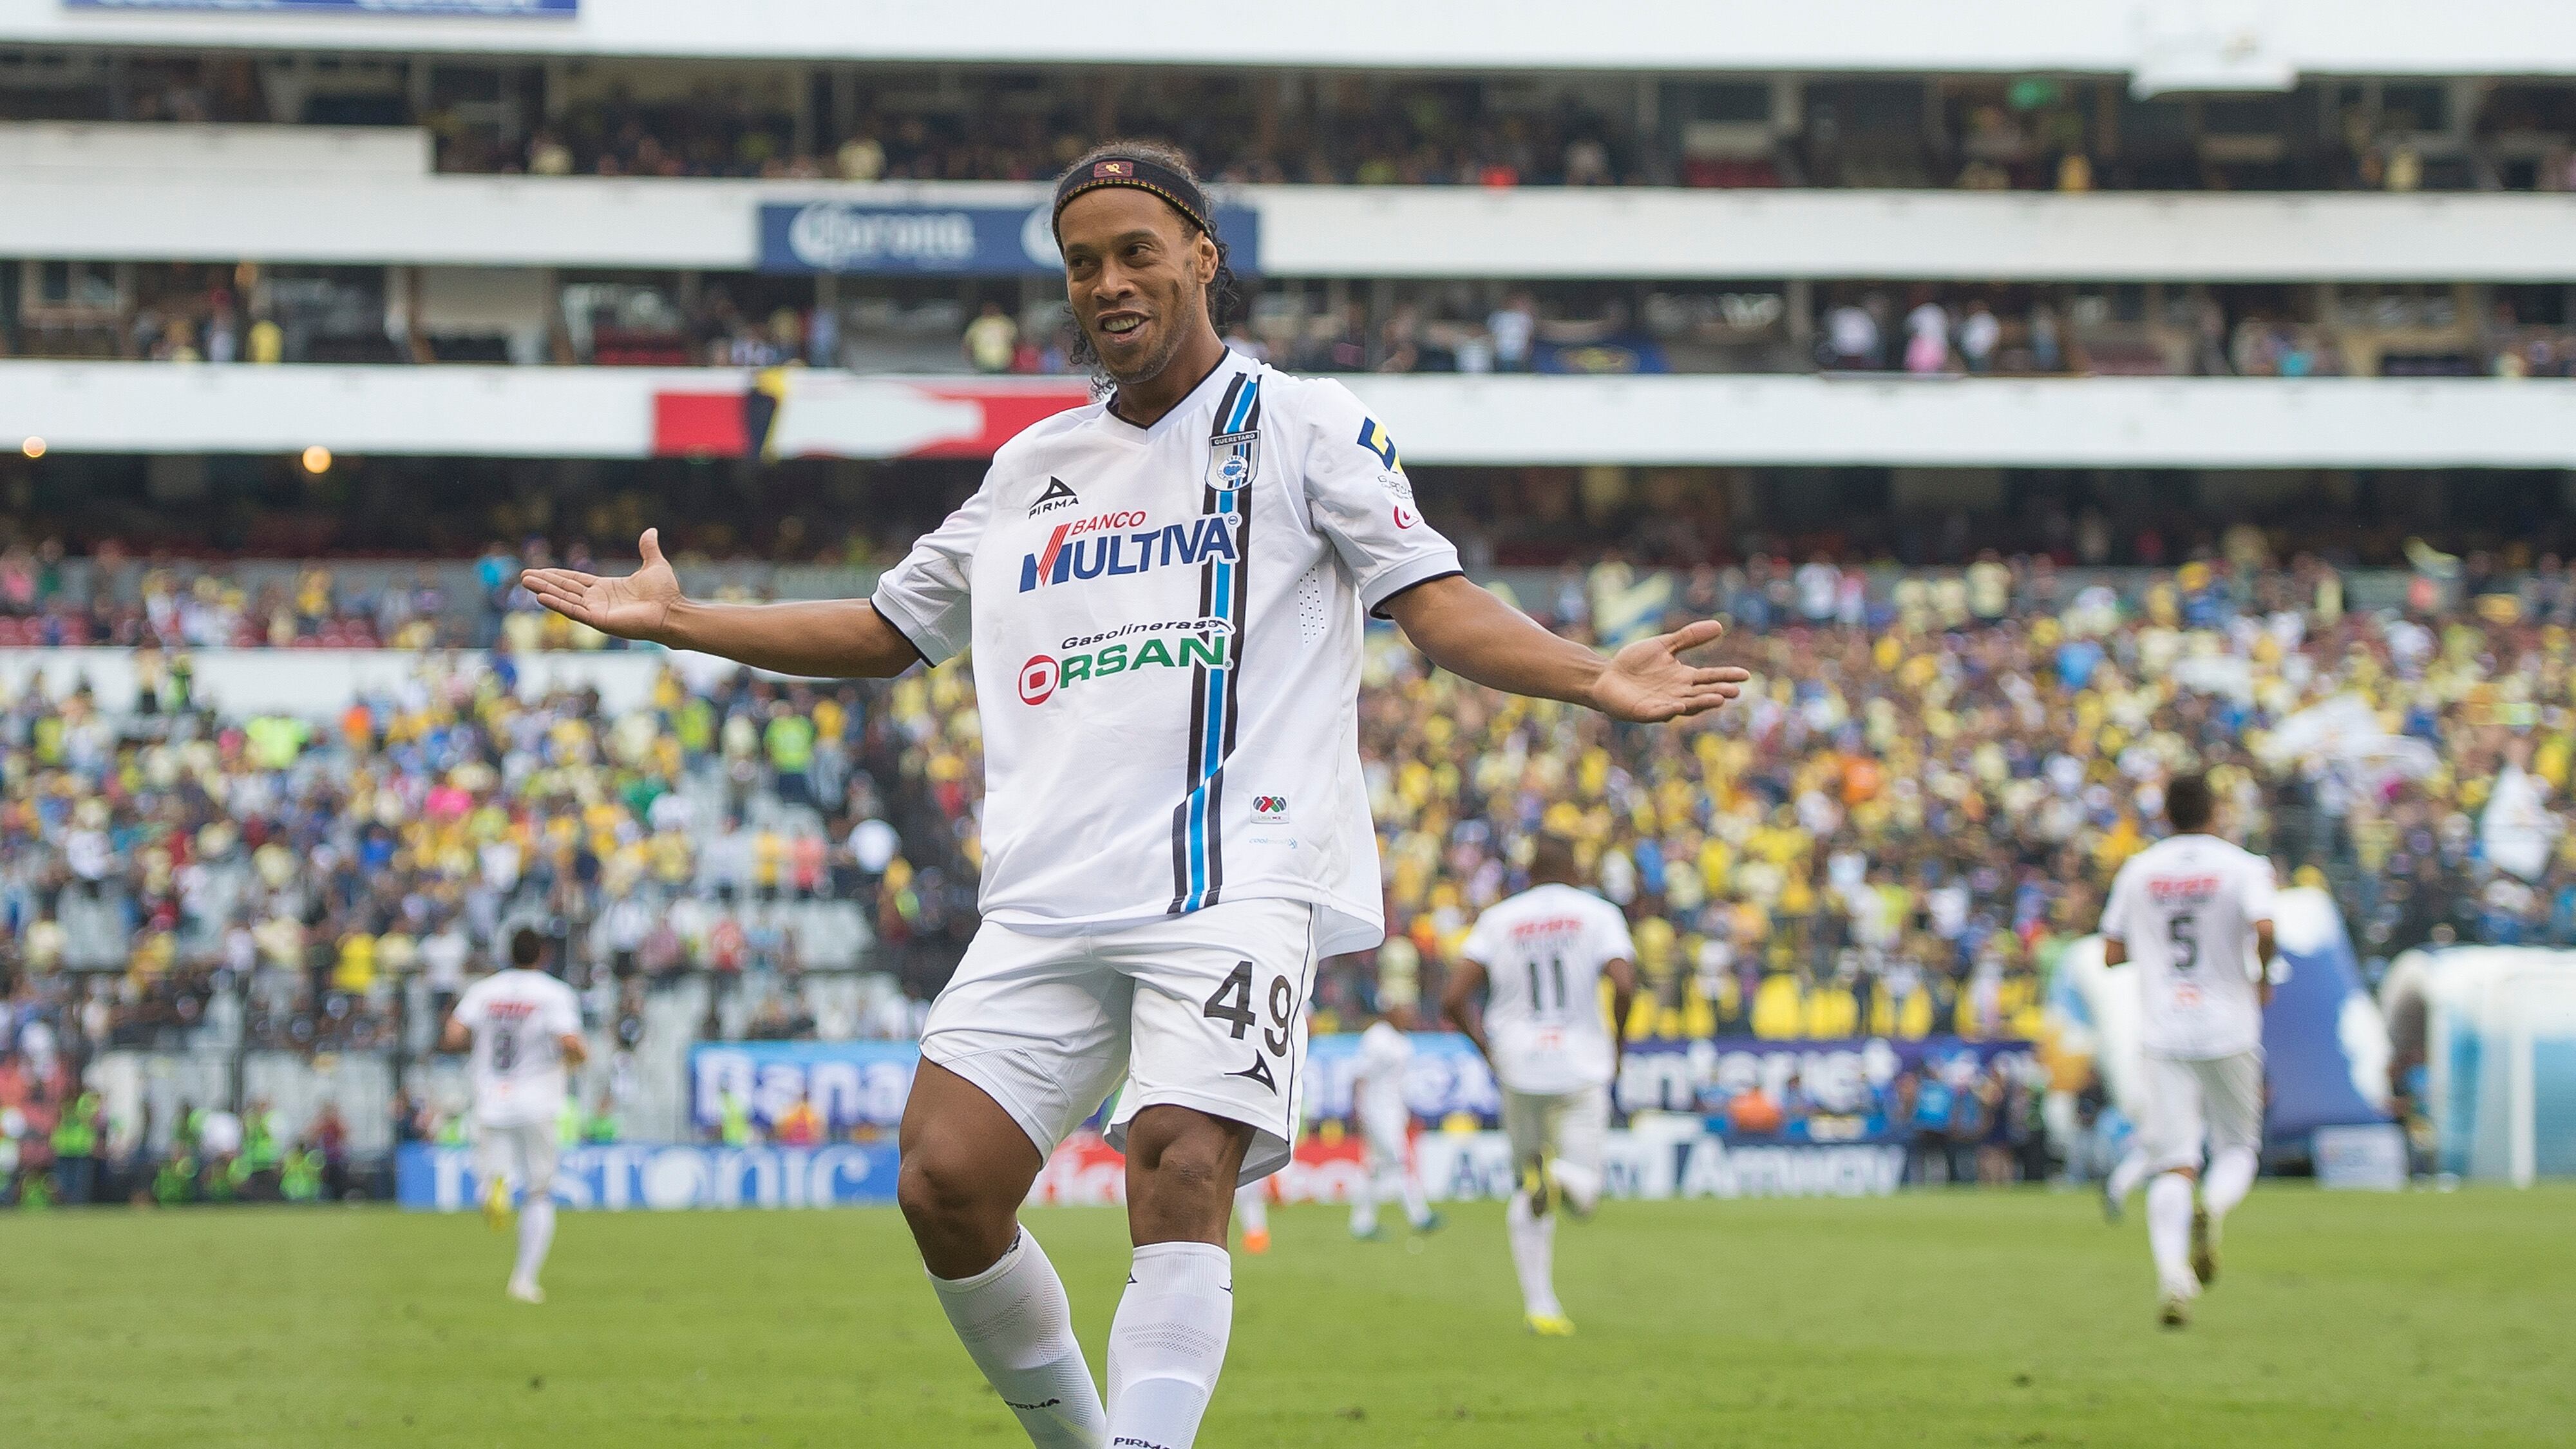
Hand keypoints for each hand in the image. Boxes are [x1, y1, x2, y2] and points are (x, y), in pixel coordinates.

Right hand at [520, 529, 684, 644]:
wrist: (673, 610)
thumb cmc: (666, 593)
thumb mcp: (654, 565)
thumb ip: (647, 549)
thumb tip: (651, 531)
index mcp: (607, 588)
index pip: (576, 581)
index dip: (558, 575)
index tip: (540, 571)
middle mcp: (599, 600)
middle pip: (566, 589)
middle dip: (545, 582)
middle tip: (523, 576)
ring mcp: (598, 611)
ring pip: (565, 599)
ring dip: (545, 590)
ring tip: (525, 582)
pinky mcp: (600, 621)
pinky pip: (574, 611)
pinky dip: (558, 604)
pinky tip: (541, 597)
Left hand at [1589, 619, 1749, 722]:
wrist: (1606, 676)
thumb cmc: (1635, 663)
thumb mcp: (1664, 646)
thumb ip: (1689, 638)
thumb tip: (1719, 626)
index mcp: (1683, 678)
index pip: (1710, 677)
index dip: (1726, 676)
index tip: (1745, 675)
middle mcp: (1677, 693)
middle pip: (1702, 693)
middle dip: (1718, 692)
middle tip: (1734, 691)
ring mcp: (1662, 704)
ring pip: (1686, 705)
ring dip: (1701, 703)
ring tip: (1717, 699)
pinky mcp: (1644, 712)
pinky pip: (1659, 713)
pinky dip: (1669, 710)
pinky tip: (1679, 705)